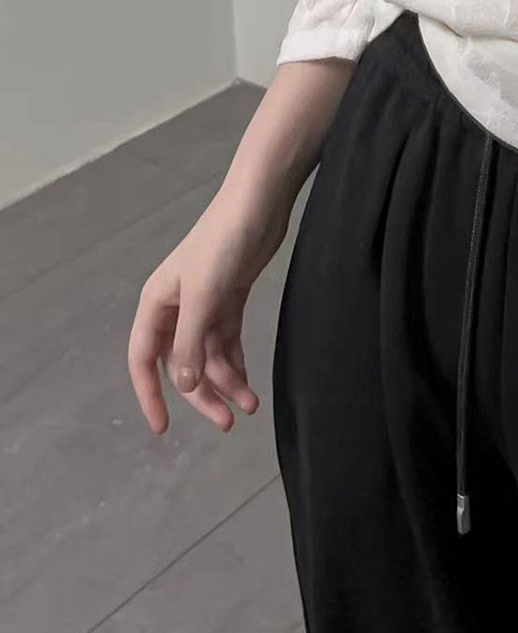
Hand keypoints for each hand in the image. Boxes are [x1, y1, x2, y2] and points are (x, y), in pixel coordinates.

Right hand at [127, 192, 288, 433]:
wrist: (258, 205)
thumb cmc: (223, 243)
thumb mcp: (204, 296)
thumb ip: (191, 342)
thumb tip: (182, 386)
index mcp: (157, 304)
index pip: (144, 359)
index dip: (150, 394)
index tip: (162, 428)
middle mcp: (177, 308)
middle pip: (182, 364)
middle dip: (202, 395)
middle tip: (226, 423)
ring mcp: (204, 304)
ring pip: (208, 356)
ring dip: (226, 382)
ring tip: (249, 406)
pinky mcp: (229, 299)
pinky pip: (227, 342)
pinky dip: (237, 363)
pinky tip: (248, 383)